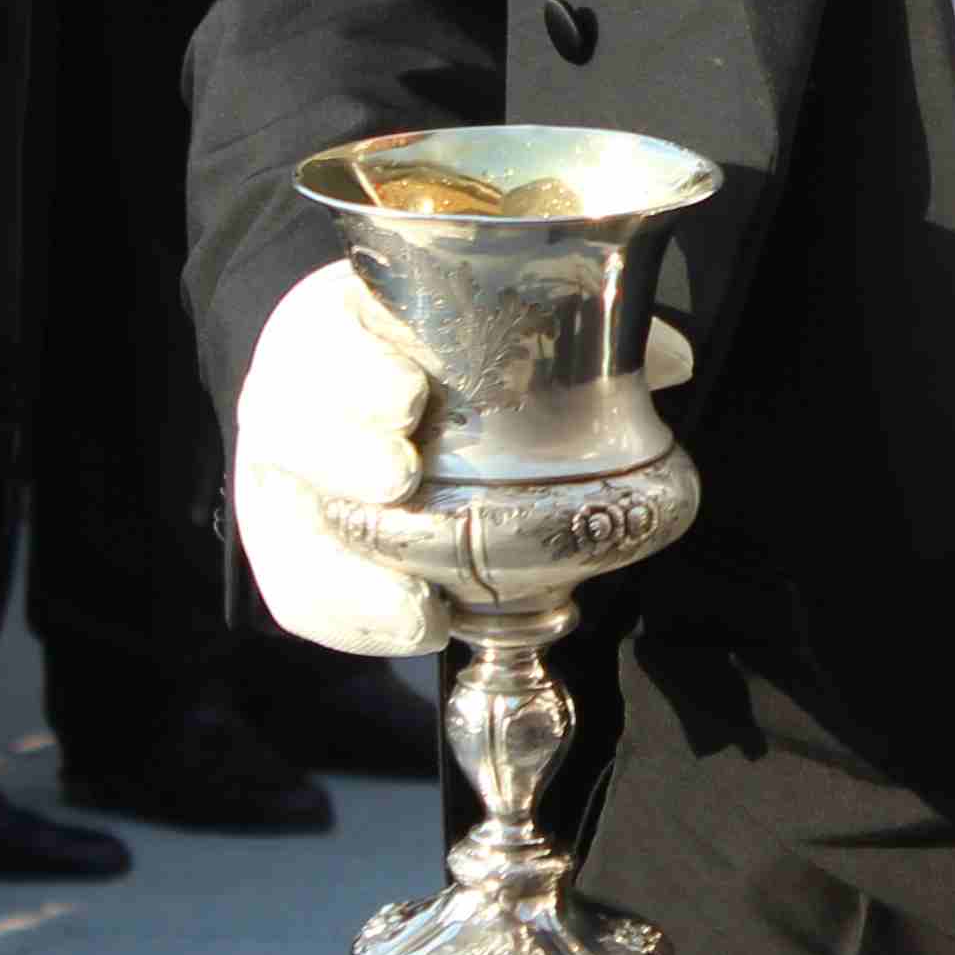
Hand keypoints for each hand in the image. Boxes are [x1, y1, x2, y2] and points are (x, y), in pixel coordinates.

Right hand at [233, 260, 699, 656]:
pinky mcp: (293, 548)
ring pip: (283, 525)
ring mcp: (285, 482)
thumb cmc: (436, 348)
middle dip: (340, 452)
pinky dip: (353, 621)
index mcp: (336, 327)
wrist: (371, 389)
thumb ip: (581, 335)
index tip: (407, 395)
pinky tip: (417, 628)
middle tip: (400, 477)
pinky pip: (300, 592)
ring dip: (346, 571)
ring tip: (416, 605)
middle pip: (287, 426)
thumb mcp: (491, 325)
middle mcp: (295, 402)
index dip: (352, 366)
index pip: (319, 336)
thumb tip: (671, 360)